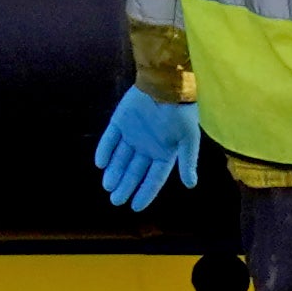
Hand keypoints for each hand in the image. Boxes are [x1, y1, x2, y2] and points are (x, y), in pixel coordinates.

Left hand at [94, 86, 202, 211]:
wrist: (168, 83)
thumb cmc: (182, 112)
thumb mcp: (189, 139)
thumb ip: (187, 161)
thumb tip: (191, 185)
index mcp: (165, 152)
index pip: (154, 178)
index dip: (145, 192)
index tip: (135, 207)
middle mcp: (148, 146)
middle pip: (134, 171)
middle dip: (126, 186)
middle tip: (116, 200)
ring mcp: (133, 134)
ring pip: (120, 158)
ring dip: (114, 171)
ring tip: (108, 186)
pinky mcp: (120, 121)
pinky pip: (109, 139)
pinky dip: (104, 150)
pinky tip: (101, 163)